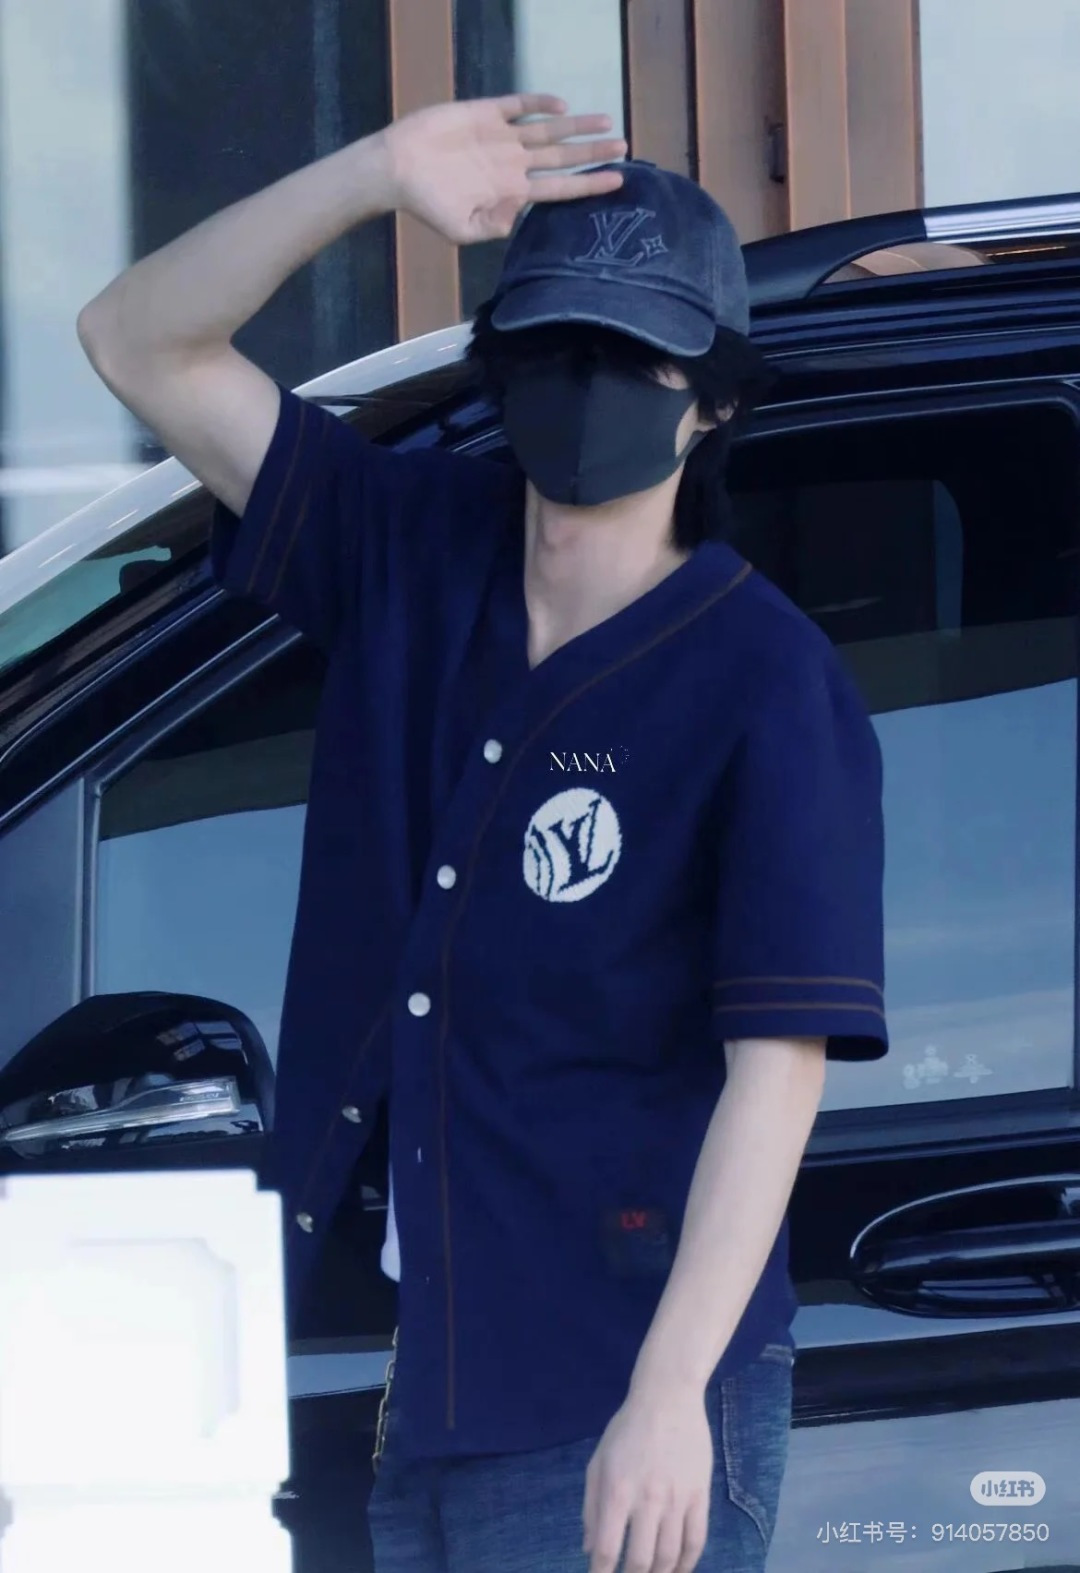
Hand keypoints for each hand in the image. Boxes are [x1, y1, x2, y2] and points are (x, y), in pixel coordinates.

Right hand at [380, 94, 626, 244]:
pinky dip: (539, 104)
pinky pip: (518, 106)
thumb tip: (518, 213)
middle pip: (563, 157)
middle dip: (594, 153)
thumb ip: (493, 225)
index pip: (560, 189)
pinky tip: (560, 106)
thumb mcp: (461, 229)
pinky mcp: (486, 114)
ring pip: (549, 130)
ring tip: (607, 122)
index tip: (618, 181)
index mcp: (512, 192)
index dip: (590, 185)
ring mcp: (502, 138)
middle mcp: (514, 164)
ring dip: (578, 127)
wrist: (397, 168)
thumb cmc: (427, 205)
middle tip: (626, 145)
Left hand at [583, 1384, 712, 1572]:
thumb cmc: (627, 1429)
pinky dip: (688, 1563)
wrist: (668, 1398)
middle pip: (641, 1561)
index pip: (608, 1550)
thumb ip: (591, 1507)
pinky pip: (697, 1540)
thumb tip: (588, 1549)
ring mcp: (677, 1499)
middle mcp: (648, 1500)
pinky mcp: (700, 1495)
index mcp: (617, 1491)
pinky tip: (679, 1569)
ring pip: (670, 1556)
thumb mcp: (598, 1462)